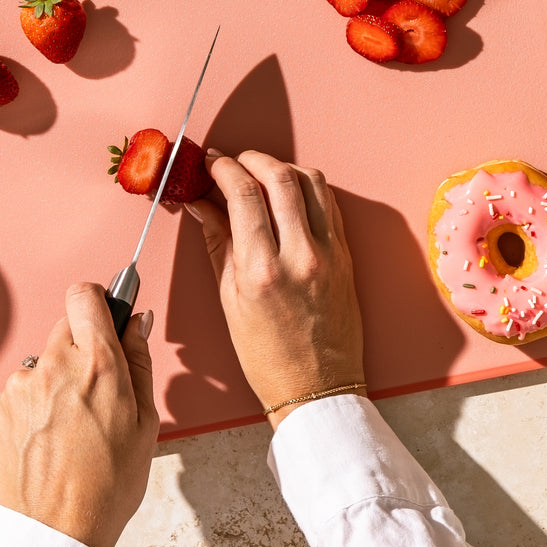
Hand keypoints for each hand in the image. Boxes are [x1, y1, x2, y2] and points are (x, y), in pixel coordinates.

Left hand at [0, 282, 158, 546]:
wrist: (58, 532)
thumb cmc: (107, 484)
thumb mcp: (145, 420)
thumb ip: (139, 360)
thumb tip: (137, 323)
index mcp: (97, 363)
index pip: (86, 294)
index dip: (99, 300)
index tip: (108, 312)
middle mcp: (54, 365)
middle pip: (67, 326)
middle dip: (83, 346)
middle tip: (99, 385)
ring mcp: (22, 386)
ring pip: (45, 360)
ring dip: (58, 377)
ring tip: (73, 423)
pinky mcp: (0, 407)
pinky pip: (24, 387)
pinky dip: (36, 402)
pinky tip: (51, 435)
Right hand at [190, 150, 365, 426]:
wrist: (317, 387)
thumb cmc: (267, 356)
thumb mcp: (229, 300)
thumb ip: (217, 241)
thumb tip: (200, 202)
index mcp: (262, 271)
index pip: (243, 194)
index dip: (223, 168)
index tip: (211, 162)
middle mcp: (300, 255)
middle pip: (278, 176)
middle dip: (251, 159)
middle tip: (233, 161)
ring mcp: (329, 253)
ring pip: (310, 181)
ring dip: (282, 166)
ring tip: (261, 172)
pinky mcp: (346, 254)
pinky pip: (329, 202)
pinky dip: (307, 186)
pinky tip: (289, 192)